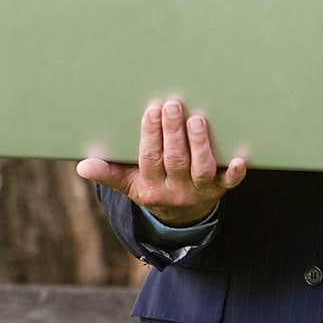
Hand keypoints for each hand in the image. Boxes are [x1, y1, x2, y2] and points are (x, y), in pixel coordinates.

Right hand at [75, 99, 246, 226]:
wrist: (181, 217)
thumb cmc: (153, 188)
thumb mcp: (129, 184)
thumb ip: (108, 174)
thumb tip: (82, 167)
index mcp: (151, 186)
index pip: (150, 159)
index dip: (151, 135)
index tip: (151, 111)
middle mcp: (176, 189)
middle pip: (176, 160)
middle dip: (174, 132)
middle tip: (173, 105)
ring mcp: (199, 190)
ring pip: (201, 168)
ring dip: (200, 144)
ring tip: (198, 119)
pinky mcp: (219, 189)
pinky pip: (229, 182)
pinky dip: (235, 172)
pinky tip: (240, 158)